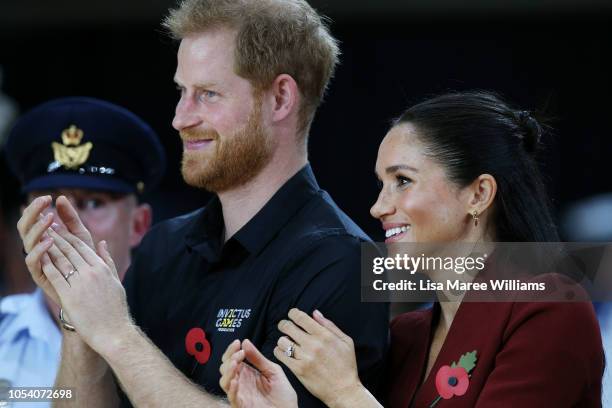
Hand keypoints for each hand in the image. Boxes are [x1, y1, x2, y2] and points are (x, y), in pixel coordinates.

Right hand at [18, 196, 94, 304]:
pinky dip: (39, 250)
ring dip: (37, 229)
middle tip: (43, 202)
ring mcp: (38, 262)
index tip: (48, 196)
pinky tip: (49, 241)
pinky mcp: (40, 275)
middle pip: (25, 228)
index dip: (37, 207)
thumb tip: (62, 197)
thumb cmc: (86, 263)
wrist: (91, 293)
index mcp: (45, 238)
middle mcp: (37, 248)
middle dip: (32, 213)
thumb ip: (72, 219)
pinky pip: (32, 262)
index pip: (34, 218)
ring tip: (49, 219)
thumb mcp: (81, 237)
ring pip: (27, 242)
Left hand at [37, 198, 130, 354]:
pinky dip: (47, 265)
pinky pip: (56, 276)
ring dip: (50, 247)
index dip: (69, 236)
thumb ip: (108, 261)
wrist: (114, 332)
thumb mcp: (116, 281)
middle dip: (57, 237)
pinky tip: (39, 257)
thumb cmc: (116, 310)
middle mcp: (92, 272)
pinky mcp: (70, 296)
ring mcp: (80, 283)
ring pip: (62, 260)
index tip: (60, 228)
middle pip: (70, 250)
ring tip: (40, 238)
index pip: (83, 247)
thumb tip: (102, 243)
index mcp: (102, 268)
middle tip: (47, 226)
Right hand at [220, 339, 297, 407]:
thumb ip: (258, 358)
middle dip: (230, 358)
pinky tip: (235, 381)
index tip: (238, 342)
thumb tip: (245, 341)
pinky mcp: (242, 404)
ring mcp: (240, 393)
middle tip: (240, 353)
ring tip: (235, 363)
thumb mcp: (272, 370)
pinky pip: (232, 397)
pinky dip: (231, 389)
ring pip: (224, 381)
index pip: (232, 358)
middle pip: (225, 368)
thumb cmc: (282, 393)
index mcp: (247, 372)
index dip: (232, 350)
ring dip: (228, 371)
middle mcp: (241, 381)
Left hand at [274, 309, 361, 405]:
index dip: (293, 313)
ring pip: (282, 341)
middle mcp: (313, 344)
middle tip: (285, 326)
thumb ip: (329, 325)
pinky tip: (284, 352)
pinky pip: (280, 355)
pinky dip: (279, 351)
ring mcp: (304, 357)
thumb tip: (315, 313)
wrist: (344, 390)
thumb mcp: (345, 341)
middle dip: (284, 324)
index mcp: (324, 335)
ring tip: (287, 342)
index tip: (292, 314)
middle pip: (287, 326)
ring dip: (283, 339)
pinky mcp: (298, 370)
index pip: (301, 317)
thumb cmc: (346, 365)